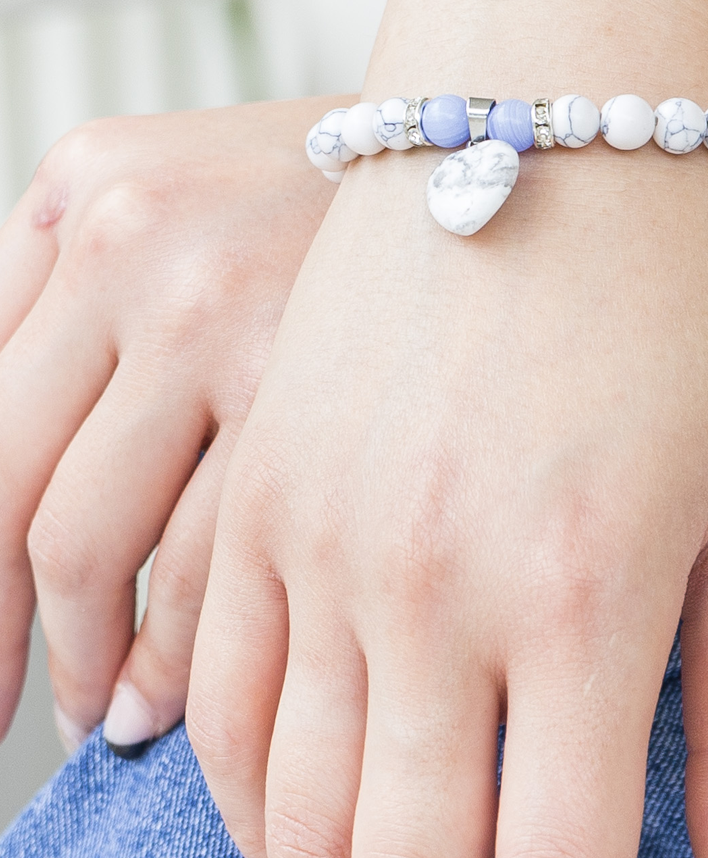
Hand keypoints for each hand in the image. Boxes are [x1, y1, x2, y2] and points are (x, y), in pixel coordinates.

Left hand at [0, 99, 336, 752]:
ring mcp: (240, 311)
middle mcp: (146, 241)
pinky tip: (201, 685)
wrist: (502, 149)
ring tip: (114, 713)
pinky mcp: (335, 382)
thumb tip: (29, 508)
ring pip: (110, 543)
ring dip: (101, 659)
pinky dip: (201, 643)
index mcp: (92, 187)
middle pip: (26, 496)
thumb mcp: (189, 190)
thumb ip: (88, 301)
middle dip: (11, 636)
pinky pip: (230, 552)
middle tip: (28, 709)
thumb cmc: (344, 190)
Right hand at [188, 139, 707, 857]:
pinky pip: (215, 676)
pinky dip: (242, 767)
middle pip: (402, 857)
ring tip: (387, 849)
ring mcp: (323, 529)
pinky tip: (290, 783)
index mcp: (585, 597)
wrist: (562, 112)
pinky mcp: (267, 478)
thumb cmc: (695, 294)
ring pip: (288, 797)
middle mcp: (432, 581)